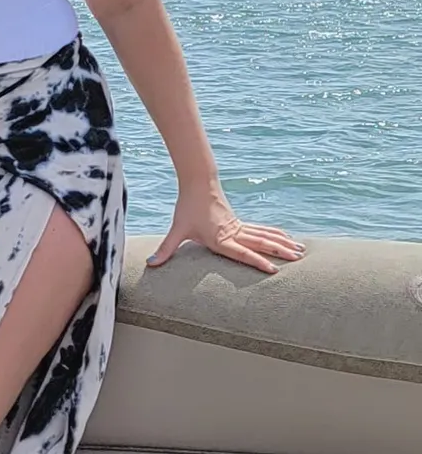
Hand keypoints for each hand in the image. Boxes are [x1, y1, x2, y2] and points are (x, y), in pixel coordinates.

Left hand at [147, 184, 303, 277]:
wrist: (197, 183)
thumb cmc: (187, 208)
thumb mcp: (177, 230)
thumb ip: (165, 249)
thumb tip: (151, 264)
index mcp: (221, 238)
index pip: (242, 252)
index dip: (257, 261)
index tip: (273, 269)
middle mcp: (234, 233)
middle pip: (261, 243)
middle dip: (280, 252)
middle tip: (298, 259)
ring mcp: (239, 227)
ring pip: (265, 236)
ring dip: (283, 243)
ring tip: (301, 251)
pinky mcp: (240, 223)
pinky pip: (262, 230)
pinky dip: (276, 235)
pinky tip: (288, 238)